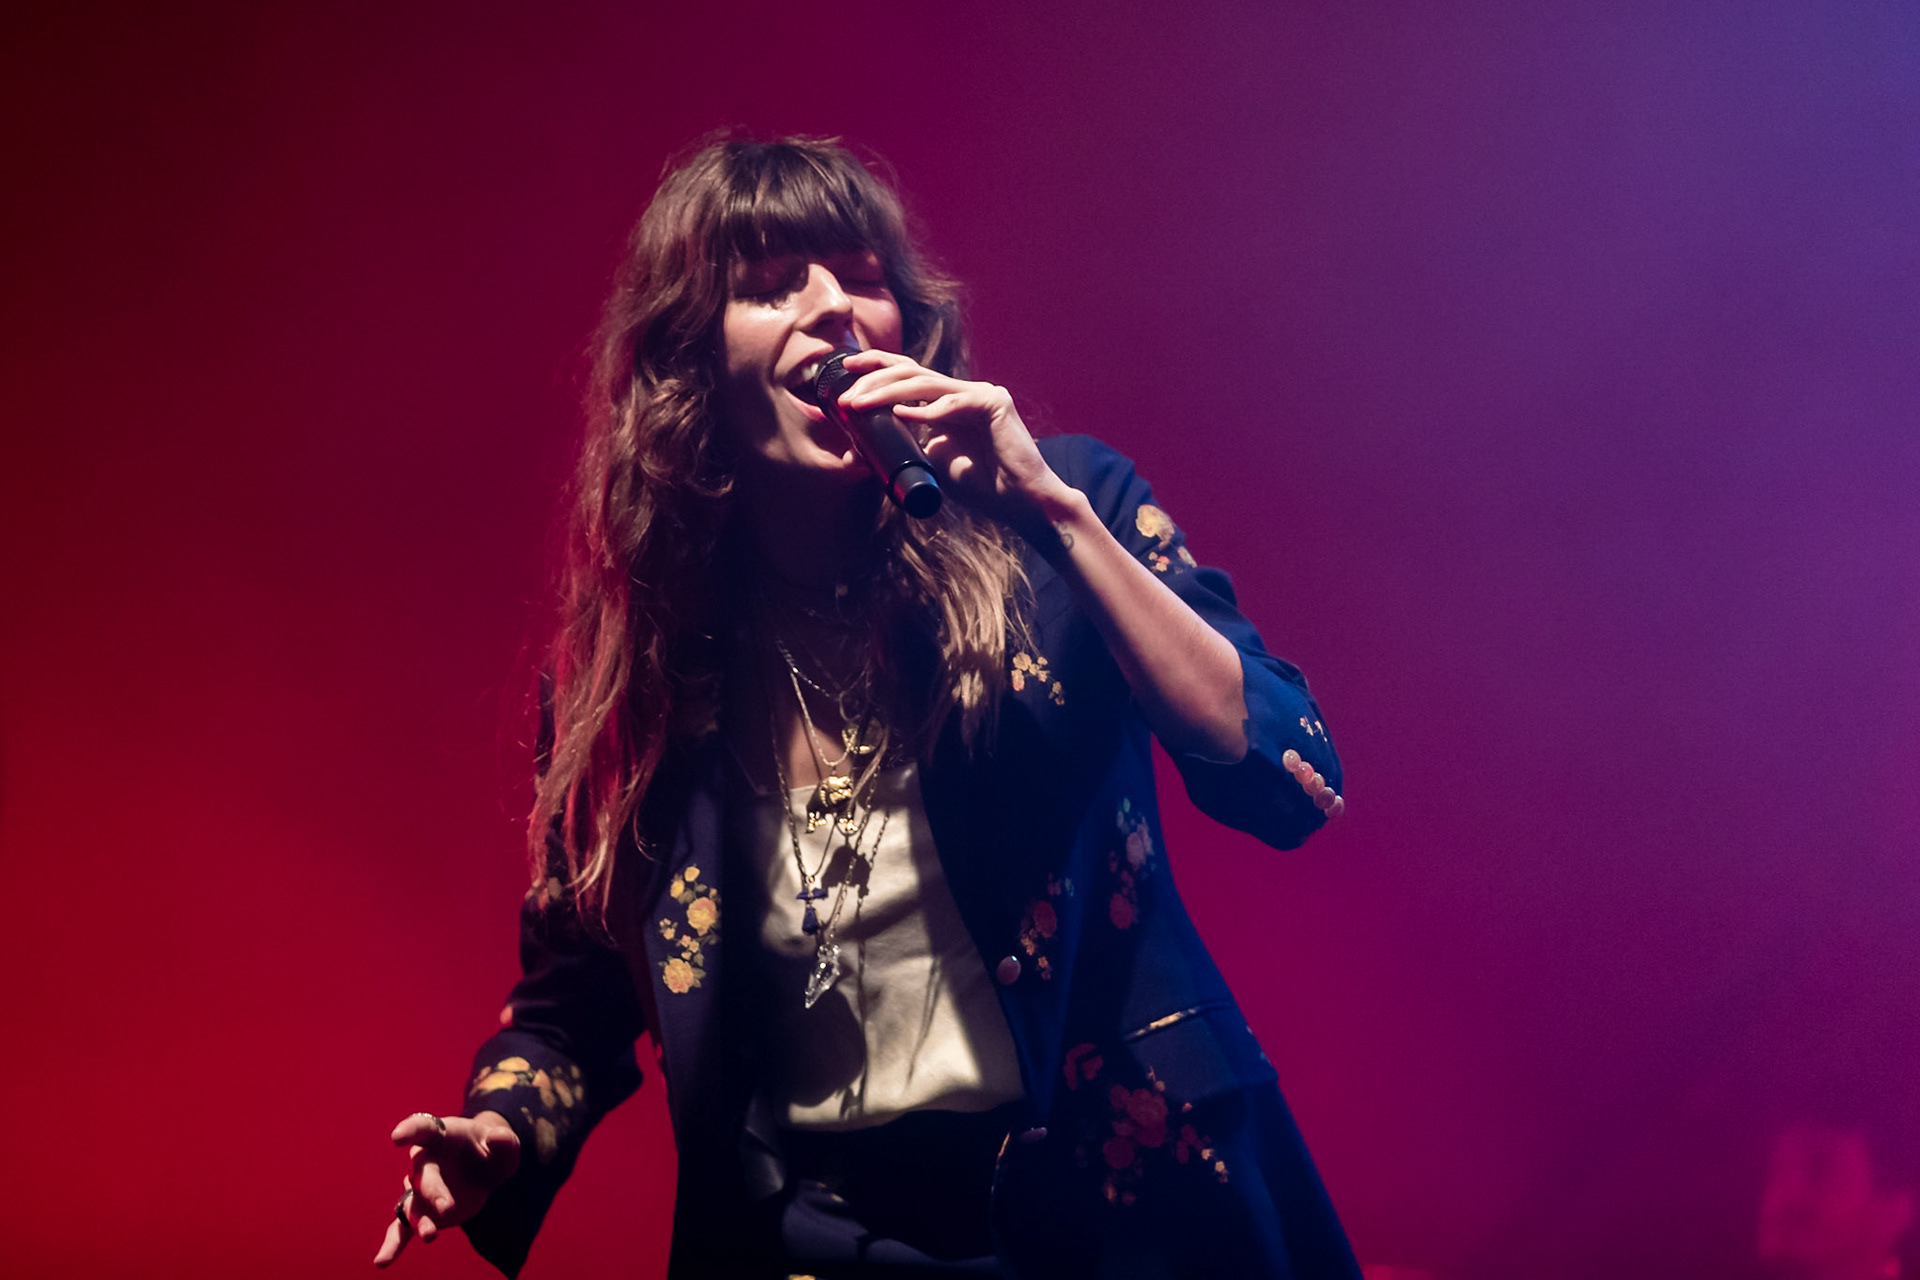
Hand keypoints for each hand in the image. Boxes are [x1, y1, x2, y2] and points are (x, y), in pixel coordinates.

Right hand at [371, 1110, 519, 1267]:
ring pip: (412, 1205)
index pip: (422, 1129)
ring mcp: (420, 1189)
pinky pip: (403, 1229)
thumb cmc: (492, 1149)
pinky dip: (394, 1244)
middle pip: (422, 1176)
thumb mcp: (504, 1143)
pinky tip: (382, 1262)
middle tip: (446, 1208)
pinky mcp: (422, 1212)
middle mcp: (424, 1163)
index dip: (410, 1130)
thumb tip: (498, 1138)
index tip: (397, 1137)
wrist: (484, 1168)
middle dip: (433, 1191)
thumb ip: (503, 1141)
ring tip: (430, 1235)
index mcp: (440, 1136)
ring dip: (419, 1221)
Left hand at [835, 350, 1076, 533]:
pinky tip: (903, 414)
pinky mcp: (995, 403)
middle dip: (874, 378)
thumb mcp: (930, 464)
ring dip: (888, 392)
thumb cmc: (982, 487)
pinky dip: (927, 410)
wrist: (1022, 503)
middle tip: (846, 392)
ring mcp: (980, 394)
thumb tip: (857, 449)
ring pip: (927, 383)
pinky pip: (954, 402)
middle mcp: (962, 392)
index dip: (876, 368)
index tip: (845, 372)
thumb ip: (904, 450)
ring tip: (860, 403)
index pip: (908, 376)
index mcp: (948, 402)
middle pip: (912, 372)